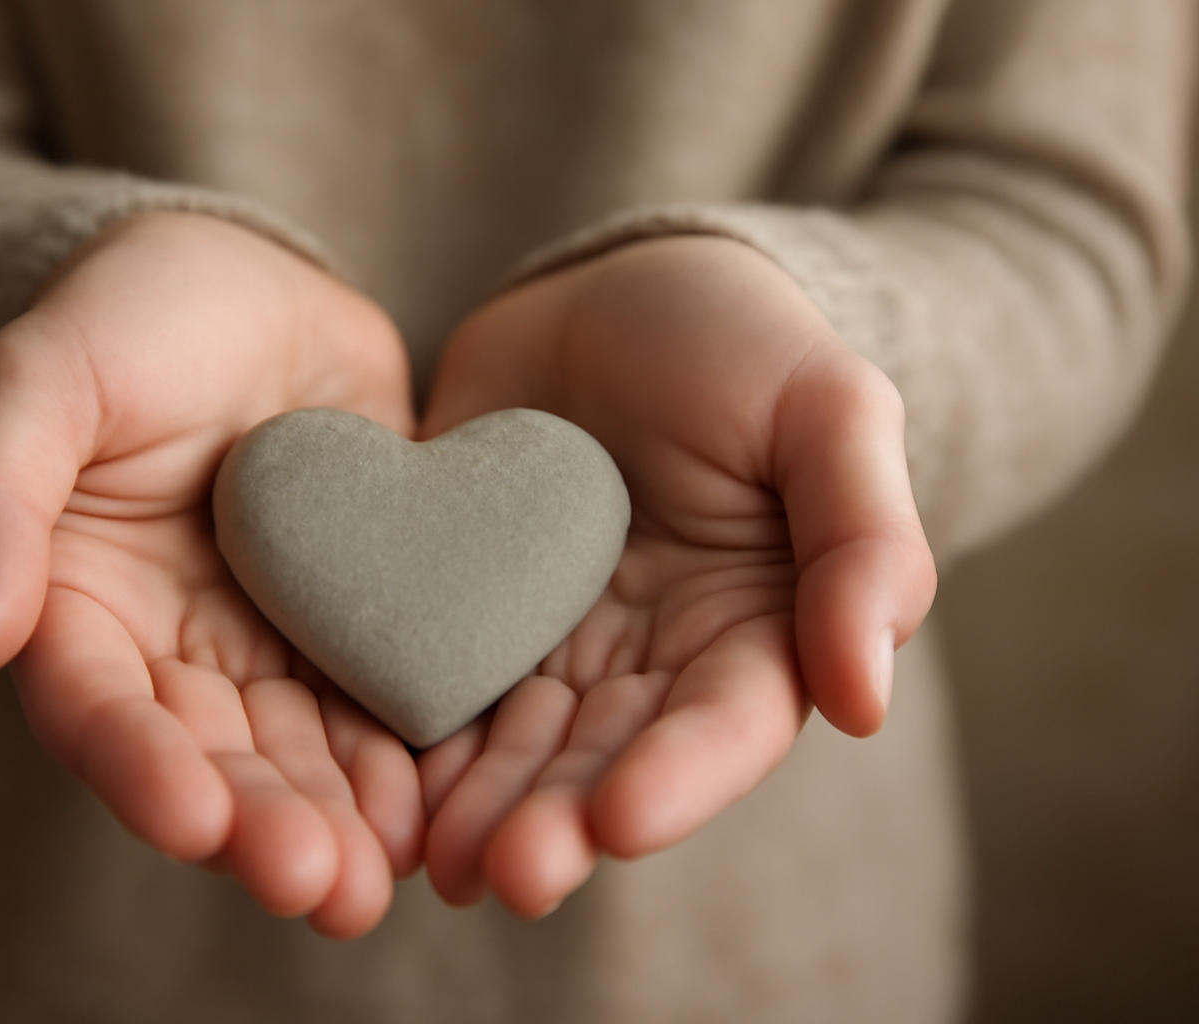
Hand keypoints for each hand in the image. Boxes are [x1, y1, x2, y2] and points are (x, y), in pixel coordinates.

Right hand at [0, 212, 420, 937]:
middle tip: (325, 889)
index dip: (141, 768)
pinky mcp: (352, 615)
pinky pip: (378, 695)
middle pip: (209, 756)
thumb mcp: (44, 375)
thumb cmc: (125, 312)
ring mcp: (265, 637)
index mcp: (77, 603)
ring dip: (341, 820)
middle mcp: (171, 643)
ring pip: (300, 750)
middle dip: (263, 826)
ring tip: (386, 880)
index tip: (194, 823)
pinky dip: (406, 754)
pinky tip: (445, 804)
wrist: (246, 275)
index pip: (97, 707)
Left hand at [417, 235, 935, 916]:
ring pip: (514, 741)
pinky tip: (373, 781)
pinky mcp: (466, 606)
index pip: (723, 725)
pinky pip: (435, 675)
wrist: (621, 290)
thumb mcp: (832, 413)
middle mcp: (647, 660)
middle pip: (605, 758)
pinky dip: (408, 732)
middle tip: (504, 874)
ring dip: (478, 806)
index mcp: (749, 631)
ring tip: (434, 860)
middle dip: (558, 819)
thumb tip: (866, 699)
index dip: (678, 778)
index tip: (619, 823)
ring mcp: (550, 639)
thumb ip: (864, 543)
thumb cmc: (747, 344)